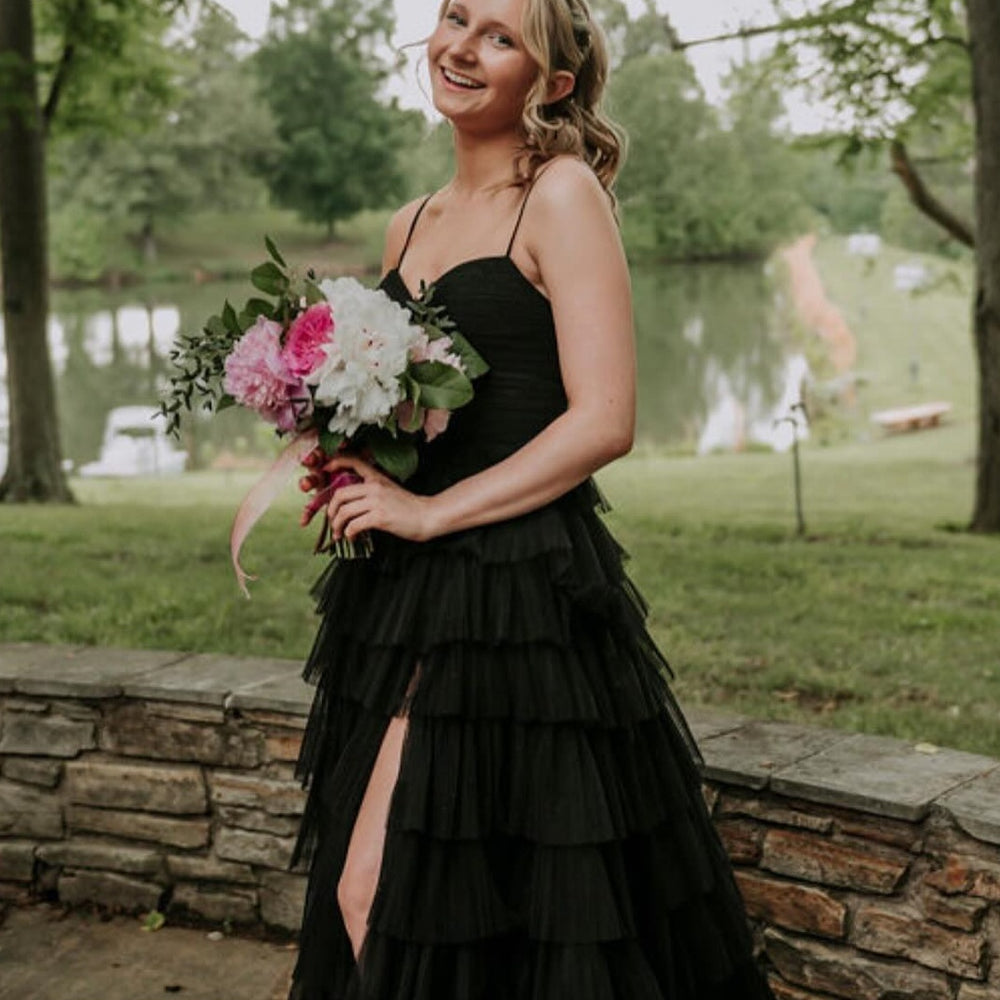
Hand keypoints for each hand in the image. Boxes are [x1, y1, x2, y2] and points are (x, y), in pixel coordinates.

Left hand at [321, 454, 437, 543]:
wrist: (427, 516)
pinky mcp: (380, 517)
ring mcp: (377, 502)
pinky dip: (349, 533)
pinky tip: (352, 537)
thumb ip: (371, 490)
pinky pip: (354, 525)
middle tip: (332, 520)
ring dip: (337, 526)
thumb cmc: (408, 507)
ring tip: (339, 533)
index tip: (325, 469)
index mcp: (376, 478)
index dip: (334, 463)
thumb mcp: (389, 490)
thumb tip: (350, 501)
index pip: (352, 461)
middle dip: (331, 510)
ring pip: (344, 512)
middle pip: (340, 494)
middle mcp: (374, 487)